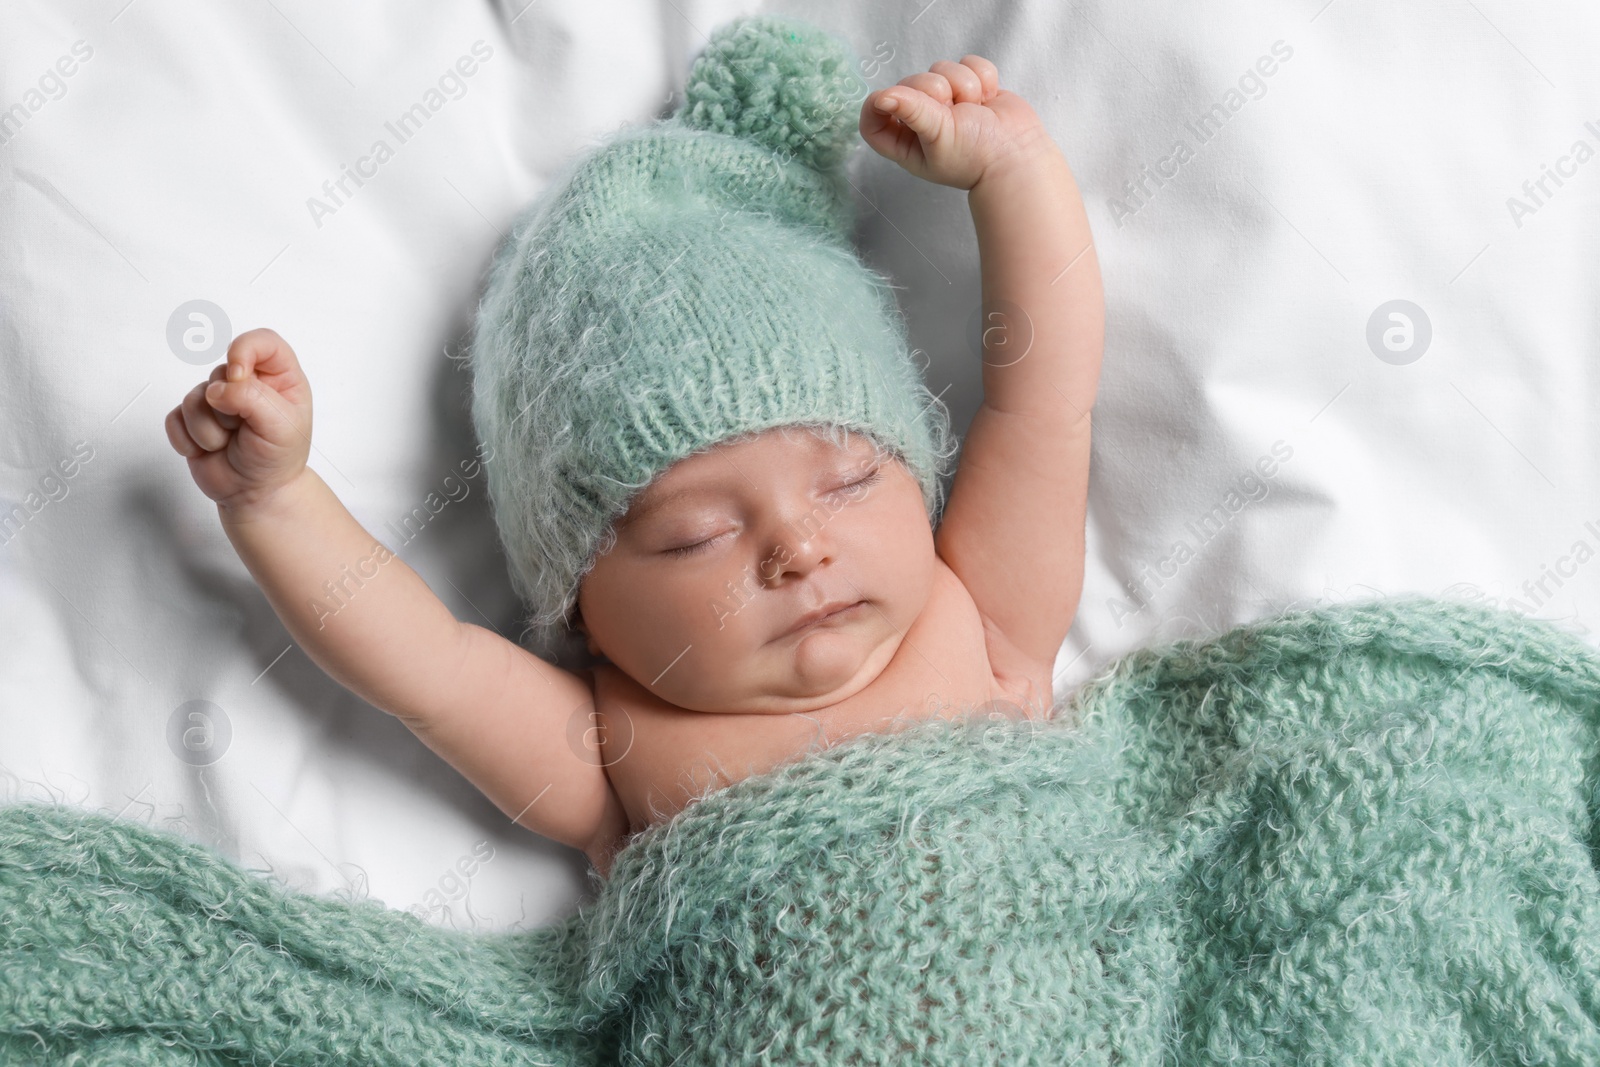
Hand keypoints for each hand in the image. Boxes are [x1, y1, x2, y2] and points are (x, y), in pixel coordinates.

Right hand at [165, 327, 312, 511]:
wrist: (256, 494)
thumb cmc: (278, 459)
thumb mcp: (281, 427)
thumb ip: (251, 398)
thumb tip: (216, 390)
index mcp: (280, 377)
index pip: (262, 341)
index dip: (244, 350)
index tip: (239, 375)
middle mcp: (248, 383)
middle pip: (220, 372)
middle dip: (228, 409)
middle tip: (246, 432)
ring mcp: (217, 399)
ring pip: (194, 398)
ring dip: (210, 431)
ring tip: (229, 445)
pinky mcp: (192, 418)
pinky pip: (175, 418)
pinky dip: (190, 440)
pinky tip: (208, 452)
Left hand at [858, 54, 1052, 190]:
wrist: (1018, 155)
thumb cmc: (976, 156)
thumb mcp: (937, 135)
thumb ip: (911, 110)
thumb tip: (882, 96)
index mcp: (906, 142)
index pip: (873, 119)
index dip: (877, 105)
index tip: (891, 98)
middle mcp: (923, 120)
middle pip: (910, 82)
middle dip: (934, 89)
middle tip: (951, 109)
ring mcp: (949, 102)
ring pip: (941, 68)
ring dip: (962, 84)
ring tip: (974, 110)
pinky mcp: (973, 87)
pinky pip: (969, 63)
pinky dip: (982, 78)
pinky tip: (988, 100)